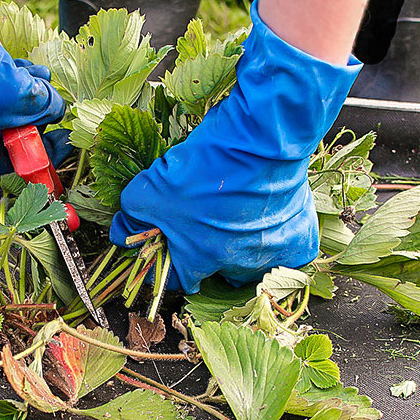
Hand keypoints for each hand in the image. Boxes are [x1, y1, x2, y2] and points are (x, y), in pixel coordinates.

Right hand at [0, 0, 64, 194]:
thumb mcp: (15, 92)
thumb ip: (42, 105)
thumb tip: (56, 107)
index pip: (11, 175)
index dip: (40, 163)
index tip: (61, 143)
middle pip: (7, 140)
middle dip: (35, 120)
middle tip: (55, 103)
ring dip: (24, 96)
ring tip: (43, 77)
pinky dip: (4, 82)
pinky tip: (23, 66)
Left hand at [109, 0, 361, 293]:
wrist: (262, 140)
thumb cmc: (205, 165)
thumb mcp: (150, 188)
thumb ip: (132, 215)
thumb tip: (119, 233)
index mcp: (197, 259)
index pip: (175, 278)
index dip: (165, 262)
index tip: (165, 246)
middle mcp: (235, 266)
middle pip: (214, 272)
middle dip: (205, 253)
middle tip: (204, 224)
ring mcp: (270, 257)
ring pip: (251, 267)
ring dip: (242, 250)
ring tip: (236, 220)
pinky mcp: (300, 242)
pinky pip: (288, 256)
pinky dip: (278, 242)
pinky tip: (268, 221)